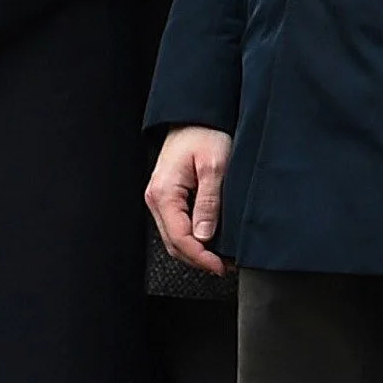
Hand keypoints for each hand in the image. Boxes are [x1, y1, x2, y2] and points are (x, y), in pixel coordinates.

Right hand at [146, 128, 232, 276]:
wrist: (196, 115)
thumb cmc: (205, 134)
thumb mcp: (214, 166)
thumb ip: (209, 202)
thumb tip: (204, 237)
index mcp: (164, 193)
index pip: (179, 238)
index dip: (200, 257)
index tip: (220, 266)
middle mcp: (157, 199)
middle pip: (174, 243)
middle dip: (199, 259)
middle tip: (225, 267)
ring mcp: (161, 198)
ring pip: (175, 237)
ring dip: (197, 251)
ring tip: (221, 258)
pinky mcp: (169, 196)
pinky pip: (178, 225)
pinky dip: (193, 238)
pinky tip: (211, 241)